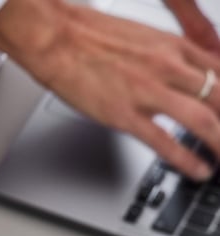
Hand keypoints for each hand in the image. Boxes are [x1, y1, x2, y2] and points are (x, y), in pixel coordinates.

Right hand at [0, 0, 219, 180]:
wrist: (59, 40)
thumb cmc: (93, 38)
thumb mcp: (146, 38)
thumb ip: (171, 57)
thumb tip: (185, 76)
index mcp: (177, 47)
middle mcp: (171, 68)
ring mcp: (149, 93)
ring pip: (203, 120)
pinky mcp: (126, 115)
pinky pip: (165, 142)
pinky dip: (187, 160)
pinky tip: (199, 171)